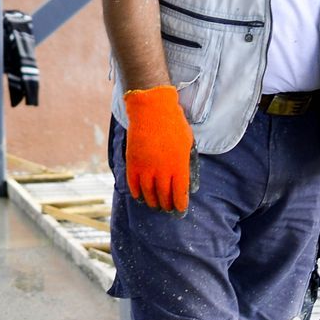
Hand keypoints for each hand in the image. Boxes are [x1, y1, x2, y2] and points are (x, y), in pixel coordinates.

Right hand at [123, 86, 195, 213]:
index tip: (180, 209)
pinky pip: (133, 185)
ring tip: (155, 205)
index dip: (180, 204)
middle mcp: (162, 171)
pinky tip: (140, 196)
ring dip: (152, 202)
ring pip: (148, 194)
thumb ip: (185, 162)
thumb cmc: (173, 123)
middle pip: (164, 197)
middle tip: (167, 209)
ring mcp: (146, 168)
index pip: (180, 194)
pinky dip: (137, 193)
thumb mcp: (187, 143)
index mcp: (179, 166)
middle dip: (167, 206)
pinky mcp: (132, 163)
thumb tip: (184, 177)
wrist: (151, 109)